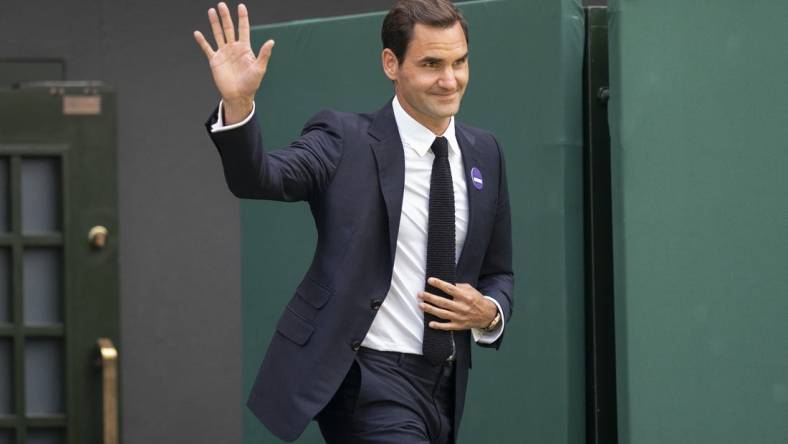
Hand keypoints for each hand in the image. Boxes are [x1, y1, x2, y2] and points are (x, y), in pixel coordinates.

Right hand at [193, 2, 273, 122]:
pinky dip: (202, 41)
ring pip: (218, 34)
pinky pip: (207, 48)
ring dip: (214, 23)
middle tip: (222, 5)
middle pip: (229, 28)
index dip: (242, 18)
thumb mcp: (260, 68)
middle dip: (225, 17)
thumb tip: (271, 41)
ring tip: (211, 11)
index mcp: (245, 49)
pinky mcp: (215, 61)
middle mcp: (233, 48)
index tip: (241, 6)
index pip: (243, 29)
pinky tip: (197, 33)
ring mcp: (223, 53)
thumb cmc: (251, 84)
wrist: (238, 96)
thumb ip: (264, 54)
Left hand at [418, 277, 497, 330]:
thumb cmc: (476, 300)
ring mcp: (459, 317)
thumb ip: (459, 286)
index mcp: (465, 296)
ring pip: (442, 314)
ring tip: (420, 305)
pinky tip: (430, 323)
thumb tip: (446, 284)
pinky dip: (438, 326)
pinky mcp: (459, 326)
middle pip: (443, 302)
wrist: (487, 315)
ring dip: (430, 310)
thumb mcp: (470, 290)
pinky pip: (447, 326)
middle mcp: (461, 307)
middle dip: (430, 297)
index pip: (449, 288)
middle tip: (419, 294)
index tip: (430, 280)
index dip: (439, 284)